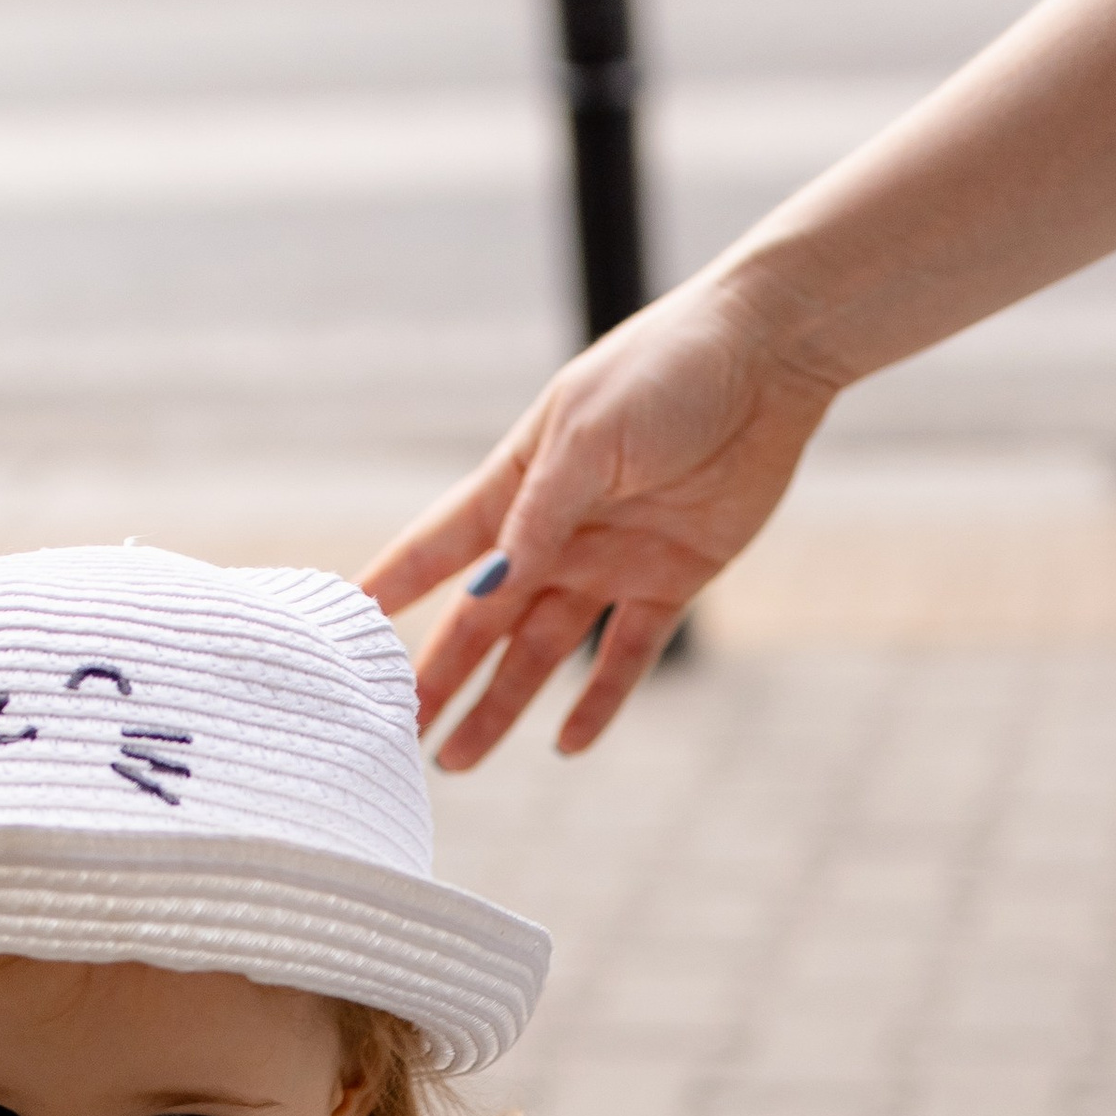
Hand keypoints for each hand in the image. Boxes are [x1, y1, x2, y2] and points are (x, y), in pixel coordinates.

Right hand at [363, 267, 838, 769]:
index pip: (441, 546)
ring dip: (500, 704)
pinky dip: (598, 701)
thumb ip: (540, 517)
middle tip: (398, 732)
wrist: (768, 357)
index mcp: (521, 482)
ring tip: (458, 759)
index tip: (347, 630)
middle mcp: (557, 531)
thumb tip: (489, 590)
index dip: (395, 587)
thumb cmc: (669, 371)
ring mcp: (612, 560)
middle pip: (483, 619)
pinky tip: (566, 744)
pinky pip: (625, 656)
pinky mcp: (671, 580)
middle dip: (439, 675)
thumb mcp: (591, 436)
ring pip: (540, 652)